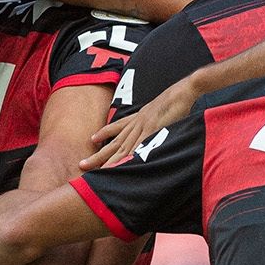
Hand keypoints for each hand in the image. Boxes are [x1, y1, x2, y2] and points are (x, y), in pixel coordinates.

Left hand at [79, 75, 201, 169]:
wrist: (183, 91)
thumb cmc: (176, 100)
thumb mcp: (162, 109)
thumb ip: (156, 119)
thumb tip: (157, 123)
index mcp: (139, 117)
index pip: (118, 127)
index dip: (104, 132)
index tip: (92, 138)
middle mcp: (136, 122)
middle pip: (114, 142)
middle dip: (98, 155)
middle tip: (82, 165)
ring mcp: (143, 127)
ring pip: (122, 148)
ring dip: (109, 161)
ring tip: (97, 173)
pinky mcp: (151, 131)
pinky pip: (138, 147)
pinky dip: (129, 157)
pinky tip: (121, 167)